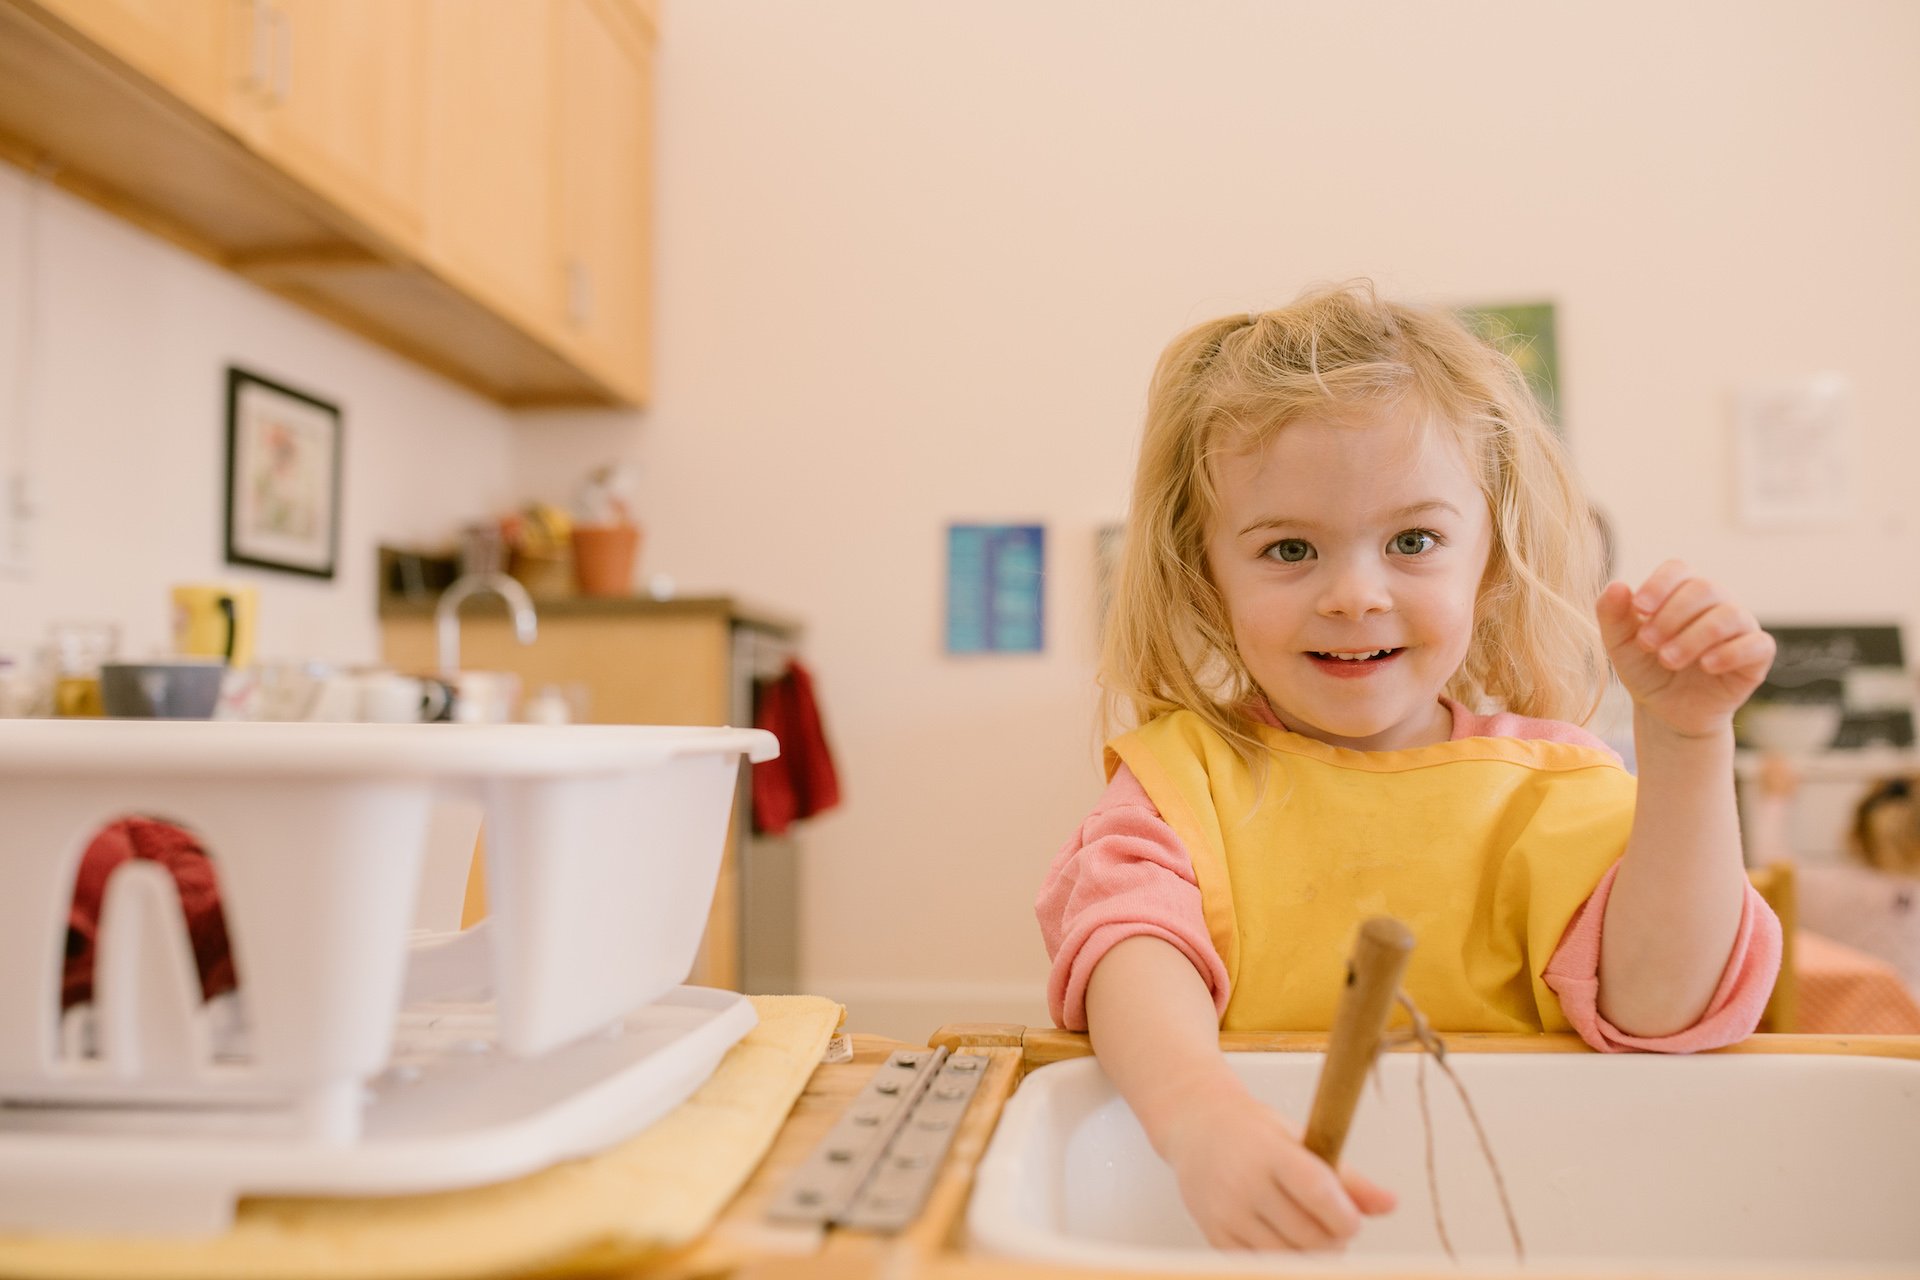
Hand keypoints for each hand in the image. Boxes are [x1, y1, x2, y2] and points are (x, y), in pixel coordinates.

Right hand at [1158, 1087, 1393, 1250]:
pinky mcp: (1214, 1235)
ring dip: (1311, 1258)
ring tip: (1315, 1238)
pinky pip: (1258, 1267)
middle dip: (1333, 1243)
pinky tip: (1286, 1244)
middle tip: (1336, 1230)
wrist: (1196, 1126)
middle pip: (1306, 1235)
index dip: (1344, 1216)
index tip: (1352, 1222)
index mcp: (1270, 1151)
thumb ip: (1347, 1177)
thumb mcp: (1301, 1139)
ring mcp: (1226, 1212)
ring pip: (1285, 1258)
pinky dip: (1282, 1263)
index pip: (1316, 1191)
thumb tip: (1391, 1205)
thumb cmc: (1255, 1132)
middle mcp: (1244, 1182)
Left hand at [1597, 560, 1775, 738]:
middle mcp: (1716, 602)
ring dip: (1694, 637)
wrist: (1665, 711)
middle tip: (1648, 644)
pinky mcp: (1757, 655)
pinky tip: (1706, 665)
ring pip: (1729, 615)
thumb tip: (1617, 585)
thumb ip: (1612, 615)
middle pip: (1703, 588)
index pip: (1678, 569)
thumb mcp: (1620, 645)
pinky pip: (1757, 644)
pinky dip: (1730, 653)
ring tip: (1668, 660)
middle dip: (1671, 616)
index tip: (1639, 609)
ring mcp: (1740, 626)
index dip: (1659, 584)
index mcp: (1681, 591)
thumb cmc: (1645, 669)